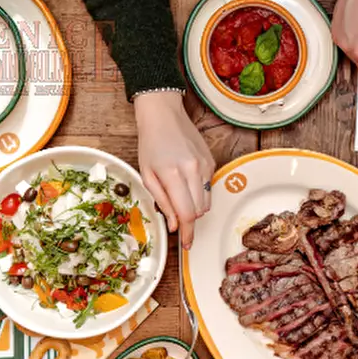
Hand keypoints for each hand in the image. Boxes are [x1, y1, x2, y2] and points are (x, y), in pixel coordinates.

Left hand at [134, 91, 215, 248]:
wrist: (163, 114)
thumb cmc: (150, 143)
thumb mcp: (146, 175)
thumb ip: (162, 202)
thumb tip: (174, 225)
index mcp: (173, 174)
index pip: (187, 213)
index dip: (187, 233)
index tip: (187, 244)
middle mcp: (193, 170)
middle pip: (200, 211)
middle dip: (190, 220)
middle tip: (178, 219)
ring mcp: (204, 165)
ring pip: (207, 202)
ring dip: (195, 207)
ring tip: (181, 197)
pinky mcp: (211, 162)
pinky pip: (209, 187)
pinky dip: (200, 192)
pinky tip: (187, 182)